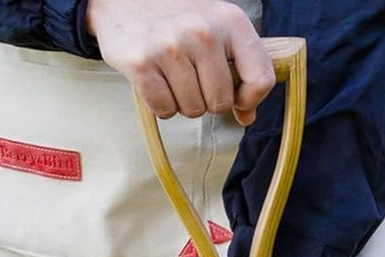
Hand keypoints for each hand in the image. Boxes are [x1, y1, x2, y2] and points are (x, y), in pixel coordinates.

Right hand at [85, 0, 274, 122]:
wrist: (123, 0)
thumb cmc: (177, 19)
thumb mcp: (216, 30)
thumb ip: (239, 69)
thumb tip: (247, 117)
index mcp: (231, 21)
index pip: (261, 79)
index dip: (250, 99)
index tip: (238, 99)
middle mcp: (203, 32)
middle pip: (220, 103)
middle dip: (207, 100)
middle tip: (192, 77)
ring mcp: (171, 47)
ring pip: (192, 110)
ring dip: (182, 102)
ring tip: (171, 74)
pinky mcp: (142, 63)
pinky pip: (164, 109)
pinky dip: (160, 104)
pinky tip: (155, 79)